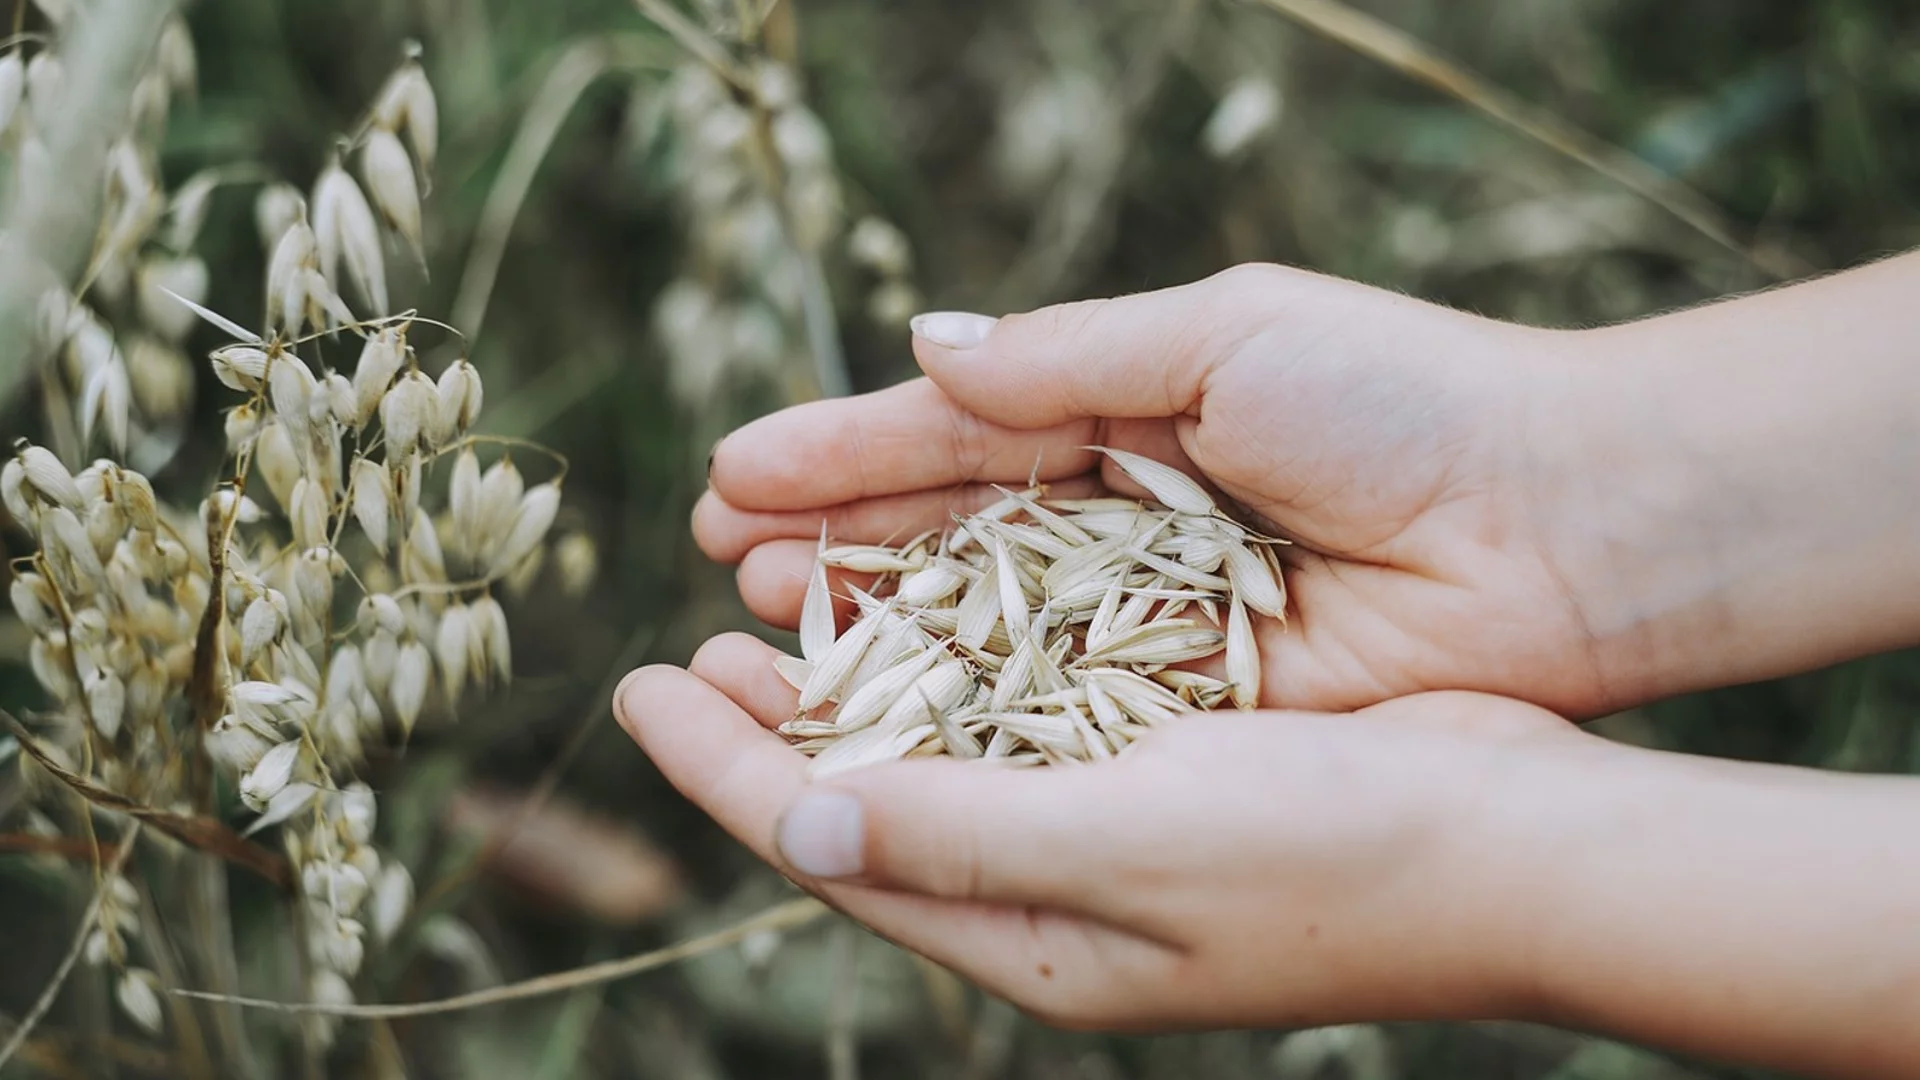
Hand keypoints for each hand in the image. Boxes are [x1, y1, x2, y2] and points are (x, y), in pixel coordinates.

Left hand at [615, 632, 1573, 1030]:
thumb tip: (793, 820)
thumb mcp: (1129, 845)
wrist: (1522, 845)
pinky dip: (962, 661)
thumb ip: (959, 834)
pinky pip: (1028, 714)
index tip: (632, 687)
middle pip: (871, 801)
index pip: (831, 846)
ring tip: (778, 615)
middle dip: (771, 727)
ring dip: (859, 682)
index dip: (721, 769)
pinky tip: (932, 606)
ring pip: (944, 752)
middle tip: (688, 646)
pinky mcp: (1171, 769)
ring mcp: (1116, 834)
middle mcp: (1058, 894)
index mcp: (1032, 938)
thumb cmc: (1335, 856)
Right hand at [695, 263, 1633, 716]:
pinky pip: (1056, 708)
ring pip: (984, 628)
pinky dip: (969, 706)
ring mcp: (1150, 619)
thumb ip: (1064, 357)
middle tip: (723, 559)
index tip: (734, 473)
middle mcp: (1124, 519)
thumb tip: (923, 347)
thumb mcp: (1222, 337)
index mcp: (1128, 410)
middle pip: (949, 535)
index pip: (955, 432)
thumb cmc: (1401, 401)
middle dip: (837, 541)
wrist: (1561, 527)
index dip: (844, 453)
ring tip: (766, 623)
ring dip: (875, 625)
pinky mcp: (1190, 706)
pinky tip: (879, 705)